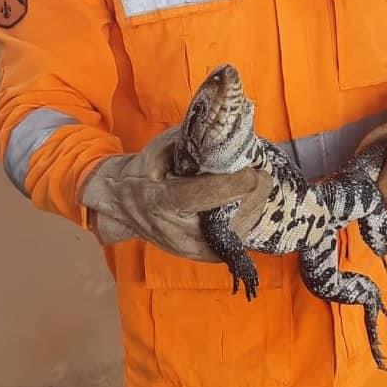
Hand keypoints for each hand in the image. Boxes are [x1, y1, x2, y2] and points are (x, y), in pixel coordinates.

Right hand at [80, 126, 272, 261]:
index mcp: (162, 201)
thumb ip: (189, 142)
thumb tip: (224, 130)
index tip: (255, 171)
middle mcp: (178, 232)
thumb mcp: (158, 150)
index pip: (203, 195)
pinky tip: (248, 202)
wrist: (124, 208)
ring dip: (252, 206)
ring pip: (238, 231)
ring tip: (257, 185)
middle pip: (229, 217)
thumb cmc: (142, 174)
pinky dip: (246, 218)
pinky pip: (236, 238)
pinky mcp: (205, 256)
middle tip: (262, 173)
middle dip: (252, 194)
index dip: (234, 184)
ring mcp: (193, 250)